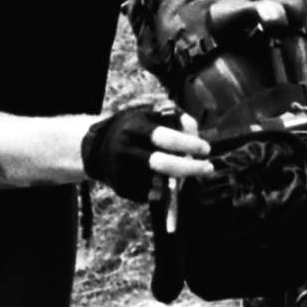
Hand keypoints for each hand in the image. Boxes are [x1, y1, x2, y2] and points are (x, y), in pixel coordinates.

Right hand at [83, 104, 212, 202]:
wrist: (97, 148)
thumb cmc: (132, 127)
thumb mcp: (149, 113)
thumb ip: (174, 117)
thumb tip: (194, 131)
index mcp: (134, 128)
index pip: (166, 137)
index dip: (189, 144)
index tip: (206, 149)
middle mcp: (126, 150)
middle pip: (163, 164)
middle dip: (190, 168)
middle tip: (208, 168)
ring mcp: (122, 171)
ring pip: (159, 182)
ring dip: (178, 180)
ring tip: (185, 173)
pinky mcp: (122, 188)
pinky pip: (151, 194)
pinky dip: (163, 190)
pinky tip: (165, 181)